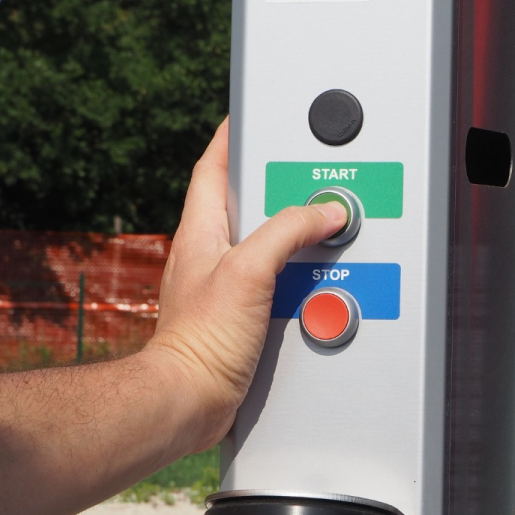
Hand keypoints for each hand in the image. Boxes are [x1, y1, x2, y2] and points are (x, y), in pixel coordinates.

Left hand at [145, 118, 346, 451]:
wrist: (189, 401)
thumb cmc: (200, 340)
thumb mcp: (249, 271)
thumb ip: (288, 232)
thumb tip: (324, 211)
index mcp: (201, 230)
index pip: (214, 166)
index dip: (233, 135)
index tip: (254, 113)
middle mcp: (211, 253)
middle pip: (252, 203)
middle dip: (284, 191)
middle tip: (313, 181)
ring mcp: (225, 286)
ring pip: (270, 246)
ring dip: (298, 240)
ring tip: (325, 234)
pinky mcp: (241, 317)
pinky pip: (277, 283)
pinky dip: (299, 278)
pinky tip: (317, 285)